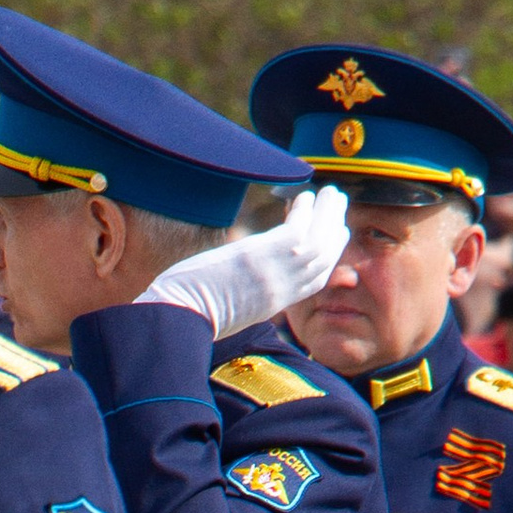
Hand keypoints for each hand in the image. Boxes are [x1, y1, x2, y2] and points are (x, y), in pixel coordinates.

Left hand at [134, 183, 350, 340]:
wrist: (176, 319)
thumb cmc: (188, 314)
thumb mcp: (229, 308)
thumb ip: (245, 292)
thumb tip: (236, 278)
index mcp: (274, 304)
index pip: (316, 280)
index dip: (329, 254)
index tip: (334, 233)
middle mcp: (282, 290)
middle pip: (325, 259)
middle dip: (335, 229)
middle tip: (336, 204)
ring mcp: (276, 274)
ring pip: (320, 241)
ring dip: (328, 213)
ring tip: (329, 192)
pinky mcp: (264, 257)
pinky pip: (299, 229)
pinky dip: (305, 211)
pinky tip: (302, 197)